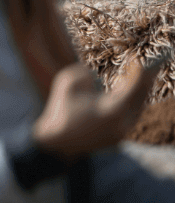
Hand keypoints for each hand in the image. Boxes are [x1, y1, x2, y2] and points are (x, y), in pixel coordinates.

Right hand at [32, 55, 163, 160]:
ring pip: (137, 109)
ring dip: (138, 94)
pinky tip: (127, 96)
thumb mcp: (66, 85)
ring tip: (140, 79)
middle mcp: (122, 124)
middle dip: (144, 82)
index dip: (139, 72)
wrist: (55, 144)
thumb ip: (82, 73)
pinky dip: (131, 105)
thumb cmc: (59, 112)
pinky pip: (130, 118)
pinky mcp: (117, 139)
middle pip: (141, 98)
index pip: (134, 87)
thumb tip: (93, 74)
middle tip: (147, 67)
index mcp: (113, 110)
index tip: (139, 59)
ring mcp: (121, 133)